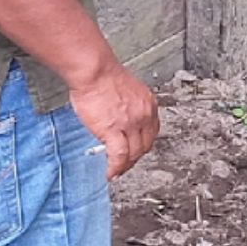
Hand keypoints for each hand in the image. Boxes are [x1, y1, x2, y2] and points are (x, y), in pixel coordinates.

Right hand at [67, 56, 161, 176]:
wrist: (94, 72)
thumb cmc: (104, 78)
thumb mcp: (128, 93)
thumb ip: (130, 109)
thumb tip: (124, 123)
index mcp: (148, 104)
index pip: (152, 132)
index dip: (143, 145)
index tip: (135, 152)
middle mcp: (144, 114)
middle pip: (145, 146)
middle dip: (135, 159)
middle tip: (124, 165)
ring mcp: (130, 123)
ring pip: (133, 154)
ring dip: (125, 166)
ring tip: (116, 171)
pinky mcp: (113, 130)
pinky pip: (118, 156)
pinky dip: (115, 168)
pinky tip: (110, 173)